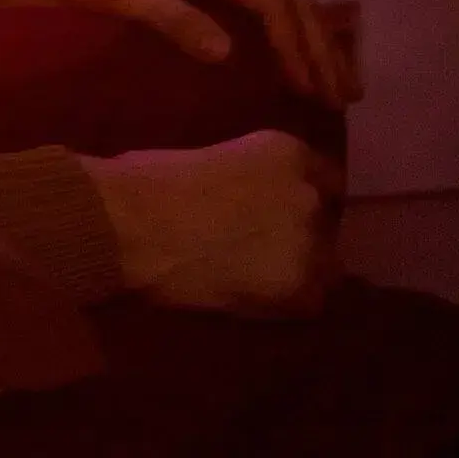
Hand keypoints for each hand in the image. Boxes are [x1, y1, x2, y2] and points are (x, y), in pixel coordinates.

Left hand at [0, 0, 358, 105]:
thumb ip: (173, 20)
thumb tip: (228, 53)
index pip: (272, 4)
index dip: (295, 48)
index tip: (310, 90)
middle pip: (292, 2)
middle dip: (322, 50)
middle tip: (347, 97)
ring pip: (289, 3)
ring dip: (317, 43)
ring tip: (342, 86)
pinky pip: (271, 6)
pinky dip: (296, 35)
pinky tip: (306, 63)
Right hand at [84, 131, 340, 315]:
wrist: (133, 224)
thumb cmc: (150, 181)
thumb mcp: (212, 157)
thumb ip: (248, 177)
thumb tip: (248, 199)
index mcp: (287, 151)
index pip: (325, 180)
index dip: (301, 201)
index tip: (282, 214)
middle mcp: (308, 193)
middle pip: (325, 224)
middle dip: (300, 236)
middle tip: (261, 249)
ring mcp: (308, 241)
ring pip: (324, 267)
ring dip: (296, 272)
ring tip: (255, 279)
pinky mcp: (297, 287)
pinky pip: (308, 304)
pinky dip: (284, 306)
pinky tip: (250, 301)